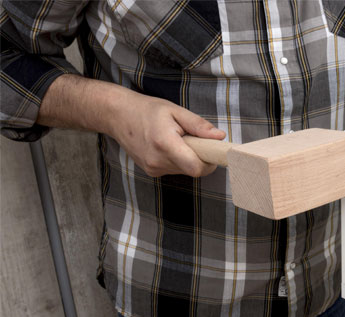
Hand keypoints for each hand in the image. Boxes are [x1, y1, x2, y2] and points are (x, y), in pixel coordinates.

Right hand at [106, 91, 225, 176]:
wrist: (118, 116)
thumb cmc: (148, 110)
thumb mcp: (176, 111)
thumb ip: (199, 126)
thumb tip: (220, 137)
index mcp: (165, 144)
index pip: (196, 168)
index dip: (209, 162)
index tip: (211, 150)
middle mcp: (158, 161)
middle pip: (192, 170)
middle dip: (200, 157)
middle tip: (193, 139)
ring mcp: (153, 168)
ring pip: (184, 171)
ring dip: (188, 158)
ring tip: (177, 140)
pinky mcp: (151, 171)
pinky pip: (174, 170)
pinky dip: (177, 160)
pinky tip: (168, 146)